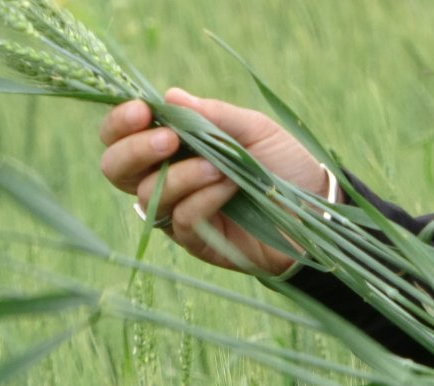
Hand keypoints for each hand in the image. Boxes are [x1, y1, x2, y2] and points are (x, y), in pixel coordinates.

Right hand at [99, 88, 335, 273]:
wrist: (317, 208)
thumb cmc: (284, 163)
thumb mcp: (253, 130)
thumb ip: (213, 116)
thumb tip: (170, 96)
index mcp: (173, 147)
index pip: (122, 136)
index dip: (120, 124)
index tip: (141, 109)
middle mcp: (166, 179)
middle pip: (116, 169)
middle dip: (134, 150)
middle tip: (168, 139)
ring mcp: (178, 212)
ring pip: (148, 194)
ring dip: (180, 175)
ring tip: (218, 166)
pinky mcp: (196, 241)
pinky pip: (181, 218)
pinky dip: (202, 198)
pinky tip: (228, 186)